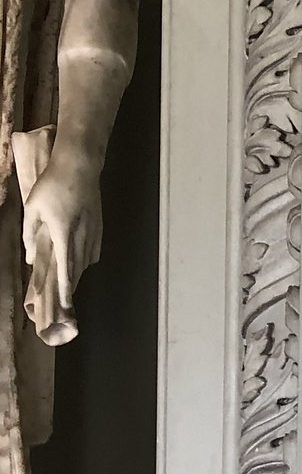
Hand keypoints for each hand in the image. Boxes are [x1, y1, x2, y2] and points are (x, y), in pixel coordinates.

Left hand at [23, 153, 101, 304]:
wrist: (79, 166)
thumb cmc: (52, 185)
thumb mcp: (33, 207)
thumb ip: (30, 234)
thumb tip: (30, 258)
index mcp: (63, 233)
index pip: (65, 269)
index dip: (65, 290)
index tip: (66, 306)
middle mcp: (81, 237)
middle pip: (77, 269)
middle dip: (70, 288)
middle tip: (64, 304)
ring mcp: (93, 232)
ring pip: (85, 261)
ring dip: (77, 275)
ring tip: (70, 286)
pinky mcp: (98, 227)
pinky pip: (92, 251)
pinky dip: (85, 260)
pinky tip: (80, 262)